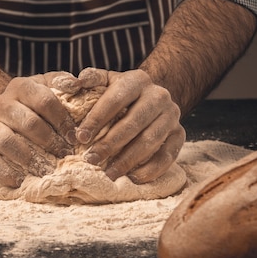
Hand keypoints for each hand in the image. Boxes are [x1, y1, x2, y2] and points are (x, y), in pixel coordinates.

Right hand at [0, 72, 79, 187]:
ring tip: (46, 171)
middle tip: (65, 156)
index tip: (75, 138)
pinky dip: (5, 172)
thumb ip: (62, 83)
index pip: (44, 101)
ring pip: (7, 142)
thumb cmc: (34, 100)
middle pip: (27, 123)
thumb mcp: (48, 85)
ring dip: (29, 159)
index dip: (62, 121)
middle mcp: (1, 103)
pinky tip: (20, 181)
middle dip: (50, 142)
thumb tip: (77, 84)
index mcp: (21, 86)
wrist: (4, 110)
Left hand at [73, 68, 185, 183]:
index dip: (97, 119)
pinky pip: (167, 156)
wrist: (152, 99)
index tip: (80, 138)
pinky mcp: (179, 134)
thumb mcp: (107, 81)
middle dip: (110, 144)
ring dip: (127, 160)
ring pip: (150, 141)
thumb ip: (92, 79)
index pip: (115, 100)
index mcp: (138, 80)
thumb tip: (77, 82)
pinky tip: (132, 178)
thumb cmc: (121, 94)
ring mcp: (171, 116)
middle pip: (133, 123)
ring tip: (108, 173)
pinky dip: (150, 170)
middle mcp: (158, 96)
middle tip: (91, 159)